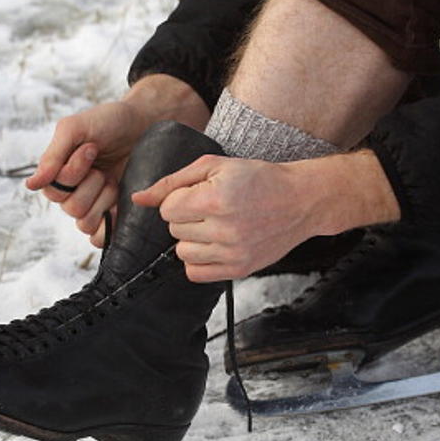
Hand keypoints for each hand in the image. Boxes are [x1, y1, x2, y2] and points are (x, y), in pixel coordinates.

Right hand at [25, 75, 208, 246]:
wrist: (145, 123)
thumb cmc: (109, 122)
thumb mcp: (76, 128)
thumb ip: (53, 156)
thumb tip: (30, 185)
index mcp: (60, 174)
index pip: (53, 191)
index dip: (73, 173)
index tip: (91, 149)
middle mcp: (74, 193)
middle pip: (70, 209)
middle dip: (91, 184)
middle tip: (103, 167)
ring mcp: (94, 206)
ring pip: (85, 224)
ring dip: (103, 199)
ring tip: (113, 180)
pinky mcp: (114, 215)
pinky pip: (101, 238)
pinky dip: (110, 226)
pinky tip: (119, 204)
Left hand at [132, 150, 402, 281]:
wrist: (301, 201)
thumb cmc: (258, 178)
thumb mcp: (215, 166)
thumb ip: (172, 182)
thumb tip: (138, 199)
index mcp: (216, 199)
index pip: (168, 209)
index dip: (180, 199)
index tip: (199, 194)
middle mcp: (224, 229)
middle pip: (174, 231)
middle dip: (186, 218)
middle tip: (212, 208)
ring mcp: (233, 253)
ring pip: (182, 253)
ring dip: (192, 239)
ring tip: (215, 226)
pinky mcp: (239, 269)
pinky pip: (196, 274)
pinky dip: (199, 260)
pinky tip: (215, 244)